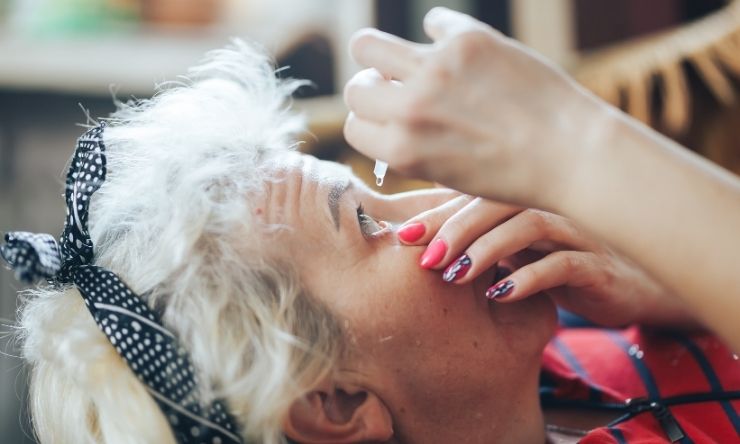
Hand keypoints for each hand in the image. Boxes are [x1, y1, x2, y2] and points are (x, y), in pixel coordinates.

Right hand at [344, 7, 606, 208]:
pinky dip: (442, 31)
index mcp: (402, 152)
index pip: (354, 126)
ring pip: (368, 45)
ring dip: (378, 52)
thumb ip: (409, 147)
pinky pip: (434, 20)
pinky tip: (458, 45)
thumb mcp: (446, 174)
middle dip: (371, 89)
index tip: (389, 117)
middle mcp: (410, 111)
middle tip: (394, 87)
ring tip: (403, 58)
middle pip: (355, 89)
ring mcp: (435, 70)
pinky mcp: (467, 39)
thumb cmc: (513, 173)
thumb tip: (386, 114)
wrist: (572, 153)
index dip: (371, 122)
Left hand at [398, 196, 696, 327]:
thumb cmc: (564, 261)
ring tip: (454, 275)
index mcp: (526, 195)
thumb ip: (477, 235)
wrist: (637, 286)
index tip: (401, 234)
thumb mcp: (516, 248)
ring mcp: (576, 229)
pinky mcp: (598, 263)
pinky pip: (563, 263)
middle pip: (496, 201)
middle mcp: (550, 203)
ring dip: (486, 250)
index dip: (436, 211)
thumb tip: (416, 232)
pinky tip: (501, 295)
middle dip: (454, 228)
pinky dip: (529, 277)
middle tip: (423, 256)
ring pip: (528, 225)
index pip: (474, 193)